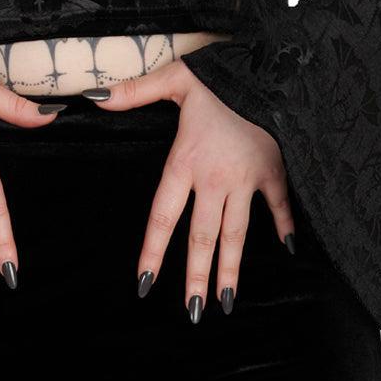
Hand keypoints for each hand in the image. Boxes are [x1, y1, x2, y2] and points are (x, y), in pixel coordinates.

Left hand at [89, 59, 295, 318]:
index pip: (164, 216)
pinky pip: (278, 204)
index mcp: (186, 160)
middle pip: (202, 236)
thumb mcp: (174, 78)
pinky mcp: (274, 170)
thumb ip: (134, 91)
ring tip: (226, 302)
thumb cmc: (220, 75)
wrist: (271, 70)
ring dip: (231, 268)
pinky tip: (287, 250)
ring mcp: (247, 178)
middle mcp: (215, 178)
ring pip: (237, 232)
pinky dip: (286, 225)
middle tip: (193, 311)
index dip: (153, 251)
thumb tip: (93, 97)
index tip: (144, 284)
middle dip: (197, 275)